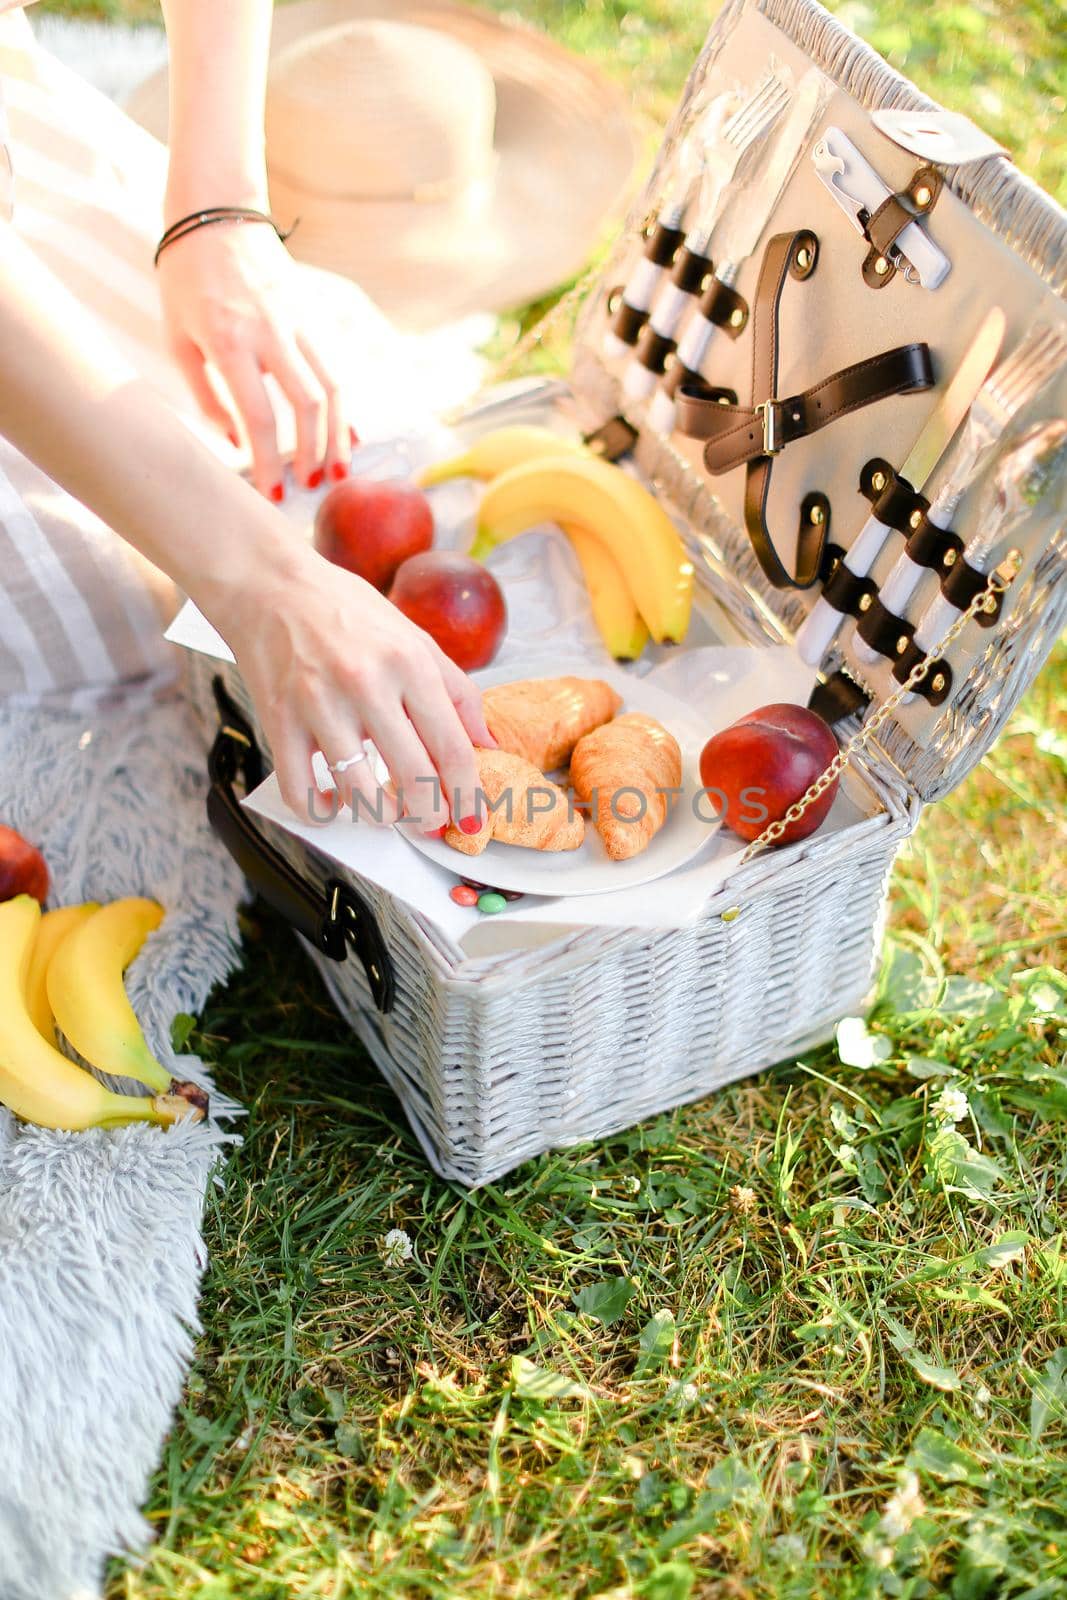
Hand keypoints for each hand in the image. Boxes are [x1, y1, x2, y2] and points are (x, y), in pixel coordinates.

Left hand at [157, 221, 351, 498]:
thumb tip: (236, 442)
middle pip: (307, 405)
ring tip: (338, 470)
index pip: (259, 414)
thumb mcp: (177, 340)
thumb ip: (205, 396)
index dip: (268, 459)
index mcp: (229, 341)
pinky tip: (347, 434)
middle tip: (309, 485)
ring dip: (338, 435)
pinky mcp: (313, 314)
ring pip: (333, 387)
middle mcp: (270, 331)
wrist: (214, 212)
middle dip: (312, 452)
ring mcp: (298, 321)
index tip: (272, 493)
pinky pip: (336, 367)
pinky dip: (344, 406)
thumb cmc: (186, 280)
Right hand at [219, 548, 494, 828]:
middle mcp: (365, 683)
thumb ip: (457, 691)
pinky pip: (301, 792)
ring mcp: (319, 705)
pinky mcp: (279, 721)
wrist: (270, 586)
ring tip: (386, 808)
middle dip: (430, 815)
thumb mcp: (414, 638)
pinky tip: (334, 802)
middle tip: (432, 821)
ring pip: (360, 794)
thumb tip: (487, 743)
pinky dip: (322, 811)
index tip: (472, 818)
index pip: (451, 747)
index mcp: (408, 661)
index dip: (467, 793)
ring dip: (381, 815)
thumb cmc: (346, 612)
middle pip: (413, 778)